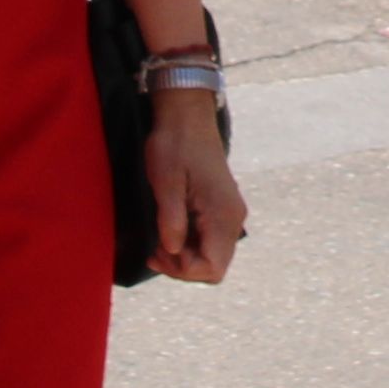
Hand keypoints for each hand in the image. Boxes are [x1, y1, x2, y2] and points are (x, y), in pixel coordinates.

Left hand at [143, 94, 247, 284]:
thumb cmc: (175, 145)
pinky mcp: (221, 209)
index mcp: (222, 214)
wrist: (187, 117)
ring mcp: (229, 214)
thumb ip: (171, 218)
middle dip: (183, 266)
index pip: (212, 268)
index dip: (183, 270)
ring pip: (212, 256)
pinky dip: (189, 243)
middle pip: (214, 267)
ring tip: (160, 237)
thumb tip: (171, 249)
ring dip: (185, 255)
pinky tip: (170, 228)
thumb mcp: (165, 182)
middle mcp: (233, 218)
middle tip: (155, 247)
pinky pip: (209, 240)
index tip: (158, 251)